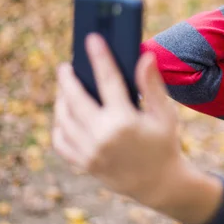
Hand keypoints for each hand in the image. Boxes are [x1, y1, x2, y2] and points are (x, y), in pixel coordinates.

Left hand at [52, 33, 185, 209]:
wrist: (159, 184)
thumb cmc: (163, 144)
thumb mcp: (164, 115)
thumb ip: (151, 85)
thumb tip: (145, 56)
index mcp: (125, 121)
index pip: (108, 80)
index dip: (100, 57)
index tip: (92, 39)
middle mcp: (103, 136)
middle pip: (75, 99)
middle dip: (67, 79)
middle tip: (65, 66)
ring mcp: (90, 152)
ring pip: (64, 119)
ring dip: (61, 100)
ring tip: (65, 89)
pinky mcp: (84, 164)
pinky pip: (61, 141)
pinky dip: (59, 125)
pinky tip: (65, 115)